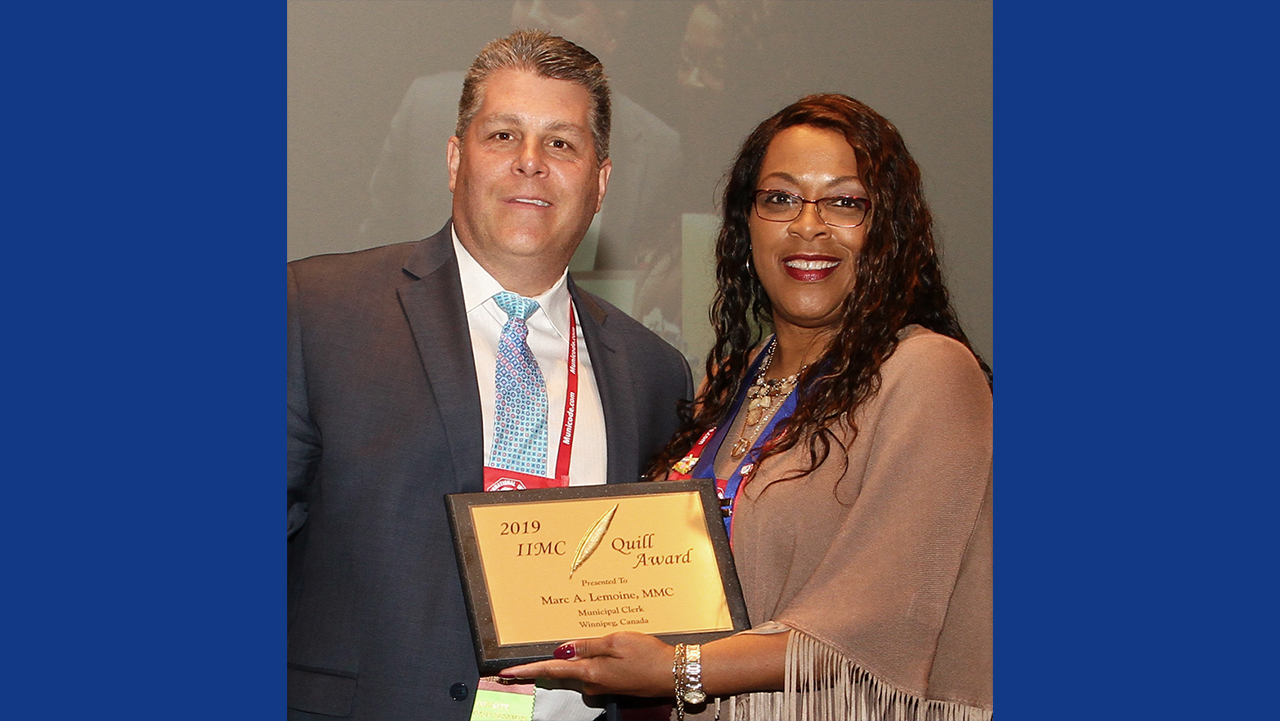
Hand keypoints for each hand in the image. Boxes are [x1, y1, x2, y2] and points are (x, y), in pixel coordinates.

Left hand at [499, 632, 675, 696]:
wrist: (673, 674)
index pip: (550, 671)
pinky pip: (597, 670)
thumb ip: (587, 645)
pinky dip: (598, 659)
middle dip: (560, 657)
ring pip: (583, 667)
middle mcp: (592, 682)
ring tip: (609, 640)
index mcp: (590, 671)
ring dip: (585, 655)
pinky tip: (615, 649)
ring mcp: (603, 685)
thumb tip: (562, 650)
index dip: (527, 670)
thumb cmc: (648, 655)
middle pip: (566, 669)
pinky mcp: (613, 684)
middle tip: (563, 644)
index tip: (506, 673)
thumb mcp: (616, 641)